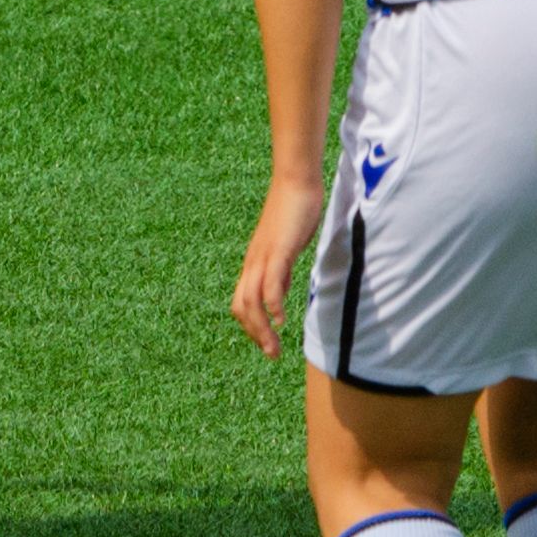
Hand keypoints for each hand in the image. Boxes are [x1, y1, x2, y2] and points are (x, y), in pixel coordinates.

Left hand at [228, 171, 327, 357]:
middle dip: (254, 334)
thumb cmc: (293, 213)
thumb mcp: (286, 249)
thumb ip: (281, 271)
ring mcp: (263, 256)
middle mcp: (253, 262)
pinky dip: (272, 303)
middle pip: (241, 306)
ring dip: (261, 328)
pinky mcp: (278, 248)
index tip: (266, 344)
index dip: (251, 326)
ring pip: (251, 299)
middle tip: (271, 355)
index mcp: (255, 264)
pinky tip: (281, 318)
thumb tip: (280, 292)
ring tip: (274, 348)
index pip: (242, 302)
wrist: (295, 182)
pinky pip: (270, 280)